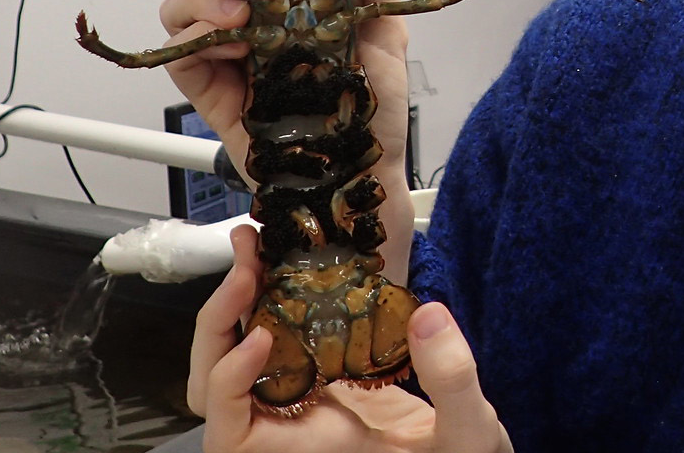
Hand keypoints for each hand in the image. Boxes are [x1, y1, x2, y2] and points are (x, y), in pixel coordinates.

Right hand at [159, 0, 413, 182]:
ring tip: (239, 15)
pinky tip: (229, 45)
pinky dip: (193, 40)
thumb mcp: (384, 32)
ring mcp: (226, 52)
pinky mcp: (209, 89)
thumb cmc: (372, 106)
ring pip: (179, 4)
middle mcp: (252, 18)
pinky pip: (178, 54)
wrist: (359, 170)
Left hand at [189, 225, 510, 452]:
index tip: (261, 335)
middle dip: (219, 321)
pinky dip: (274, 301)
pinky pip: (277, 340)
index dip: (226, 381)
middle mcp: (292, 427)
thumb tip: (428, 317)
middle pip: (214, 386)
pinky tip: (295, 266)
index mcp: (308, 450)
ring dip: (237, 303)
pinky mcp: (324, 374)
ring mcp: (304, 400)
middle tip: (249, 263)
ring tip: (258, 250)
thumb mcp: (468, 435)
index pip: (229, 431)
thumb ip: (452, 382)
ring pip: (236, 359)